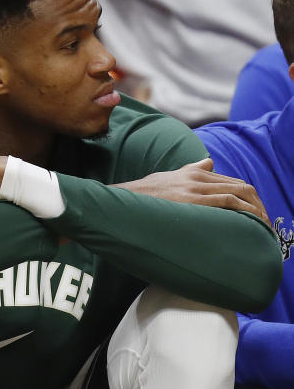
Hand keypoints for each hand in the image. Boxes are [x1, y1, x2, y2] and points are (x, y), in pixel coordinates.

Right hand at [115, 158, 269, 223]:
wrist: (125, 199)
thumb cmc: (144, 194)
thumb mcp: (169, 176)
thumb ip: (191, 170)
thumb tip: (209, 163)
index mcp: (194, 172)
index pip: (232, 182)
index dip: (248, 197)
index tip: (255, 212)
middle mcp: (198, 177)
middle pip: (241, 186)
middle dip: (257, 204)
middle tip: (264, 222)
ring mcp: (196, 188)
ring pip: (238, 193)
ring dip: (255, 210)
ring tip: (262, 225)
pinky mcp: (193, 200)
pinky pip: (228, 202)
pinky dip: (244, 211)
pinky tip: (250, 222)